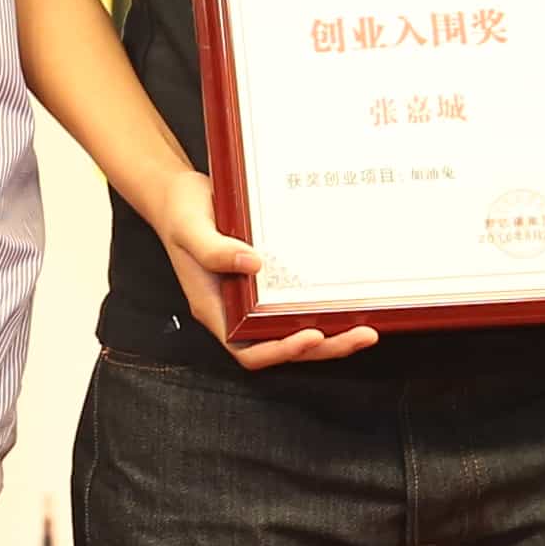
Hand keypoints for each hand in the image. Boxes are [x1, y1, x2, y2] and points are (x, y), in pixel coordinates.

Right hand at [145, 162, 377, 368]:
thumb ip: (214, 249)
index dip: (281, 350)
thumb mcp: (190, 227)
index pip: (248, 349)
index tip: (312, 335)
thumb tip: (253, 264)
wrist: (178, 194)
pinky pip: (295, 305)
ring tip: (366, 329)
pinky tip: (348, 302)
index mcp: (215, 309)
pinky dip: (322, 310)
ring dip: (330, 335)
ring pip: (292, 330)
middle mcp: (235, 311)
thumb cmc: (180, 212)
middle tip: (363, 335)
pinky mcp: (266, 283)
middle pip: (280, 346)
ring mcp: (251, 299)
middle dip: (322, 347)